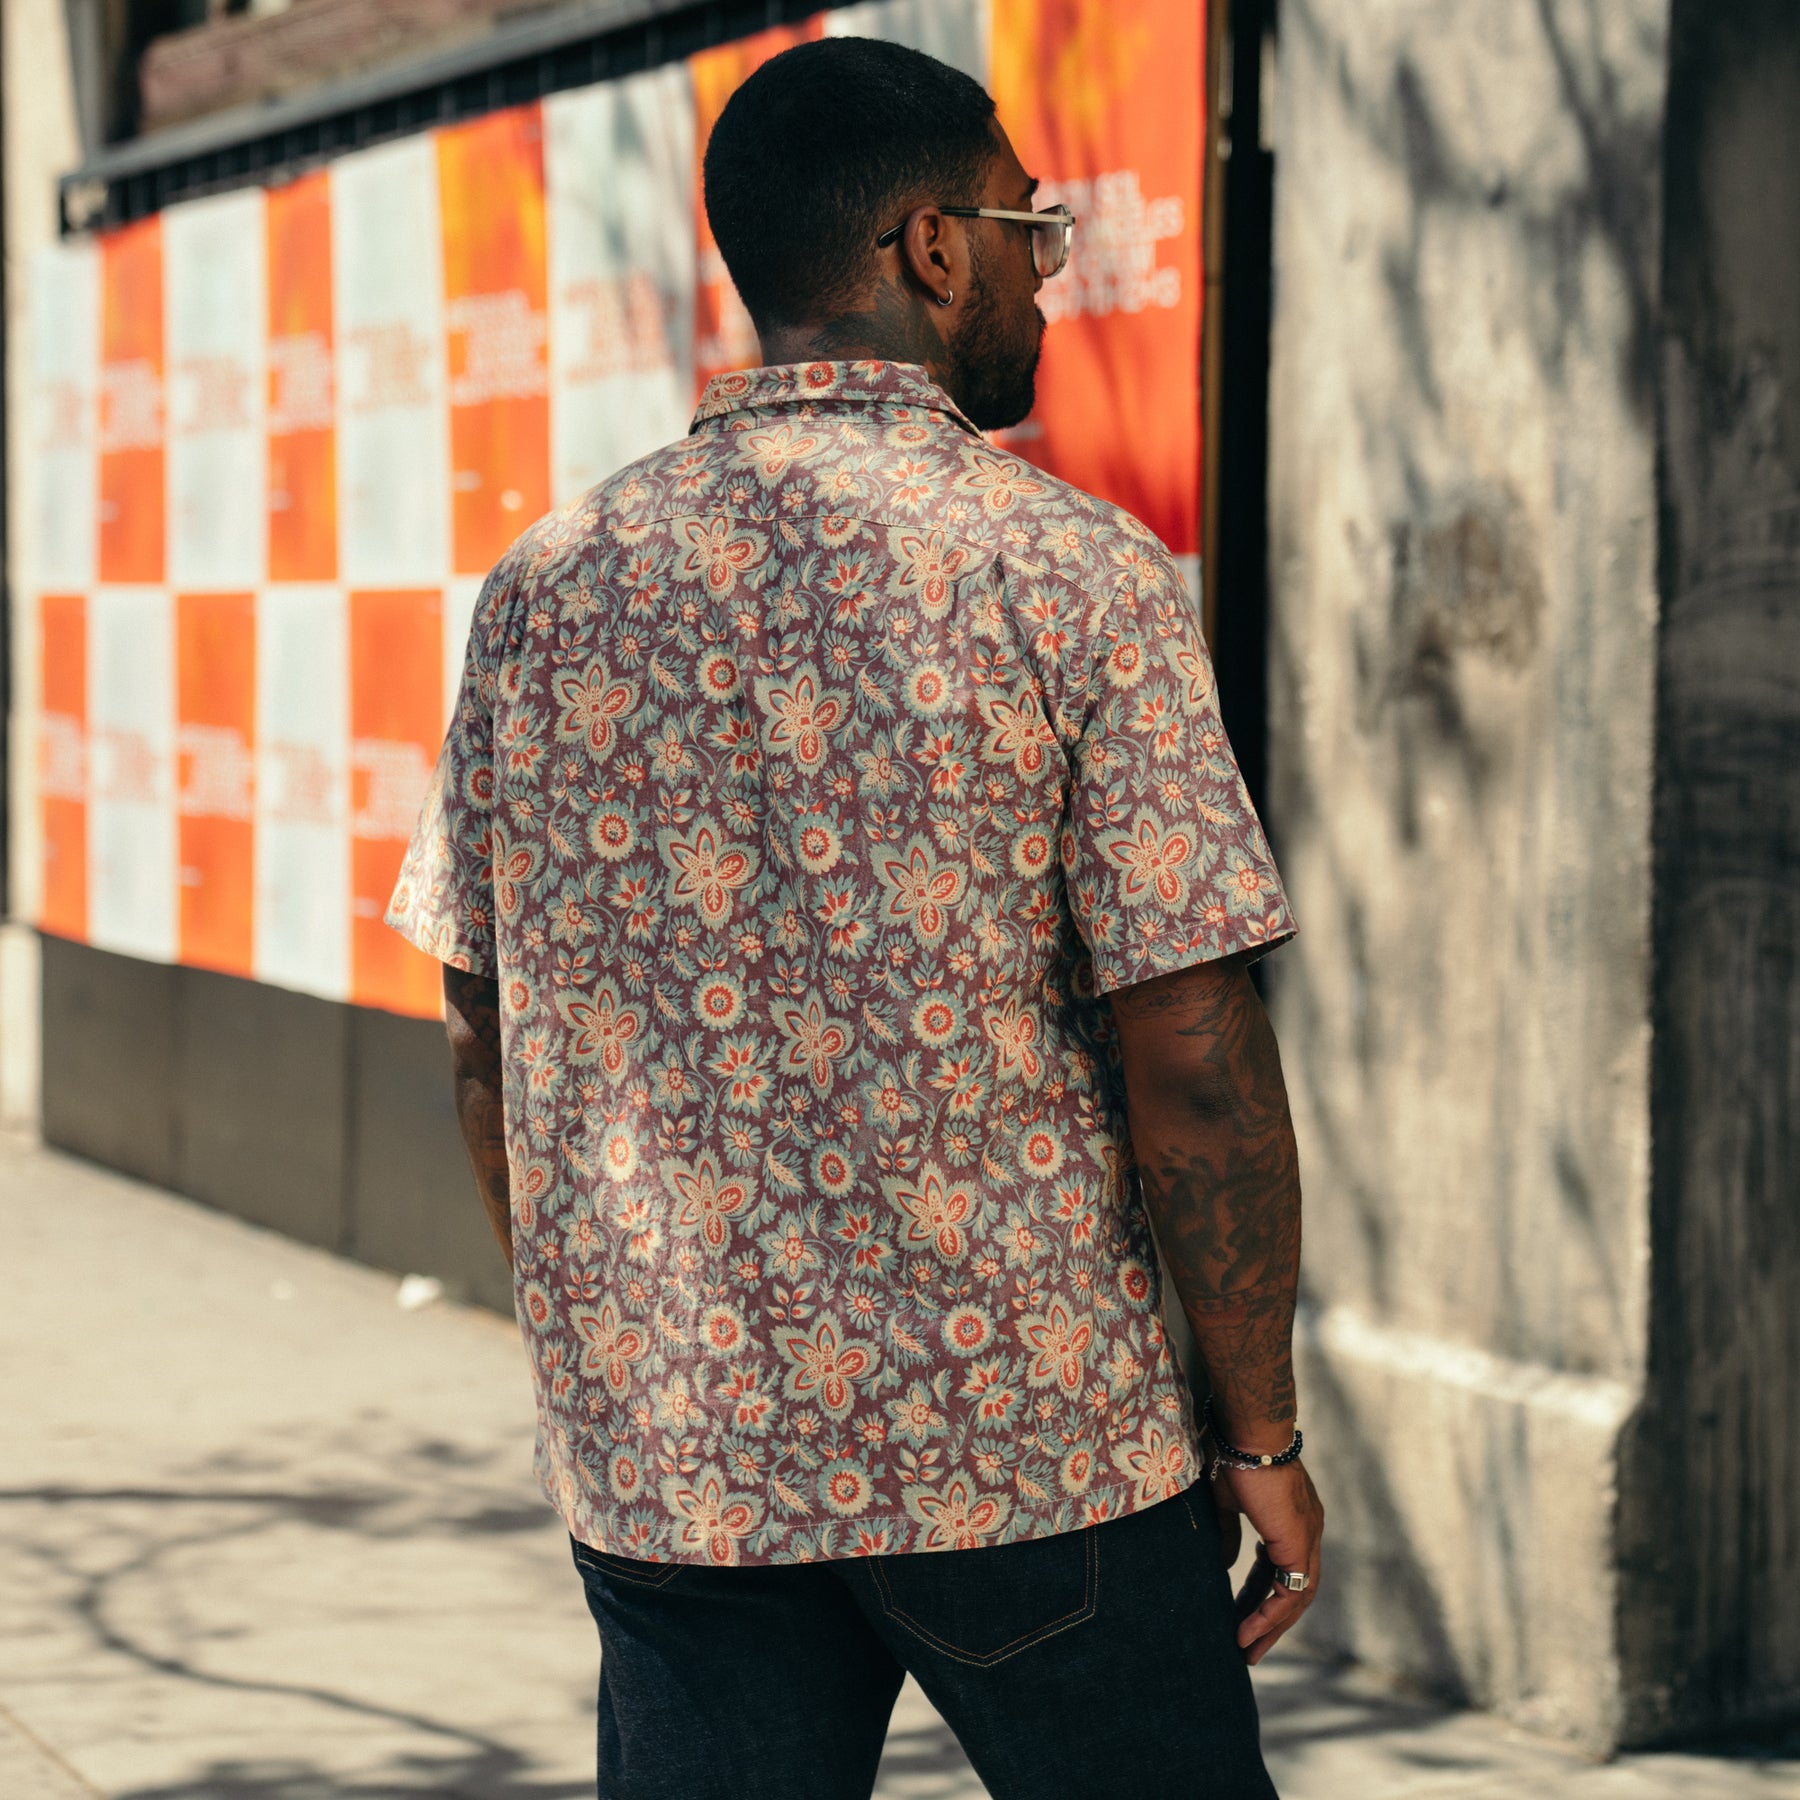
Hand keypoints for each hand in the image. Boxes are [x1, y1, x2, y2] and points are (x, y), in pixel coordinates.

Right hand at [1211, 1458, 1322, 1663]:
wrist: (1249, 1434)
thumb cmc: (1235, 1455)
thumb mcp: (1228, 1501)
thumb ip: (1230, 1533)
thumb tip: (1225, 1564)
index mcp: (1294, 1520)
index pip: (1282, 1568)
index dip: (1262, 1595)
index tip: (1241, 1615)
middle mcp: (1308, 1532)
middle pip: (1295, 1590)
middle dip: (1270, 1621)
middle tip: (1248, 1647)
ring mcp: (1307, 1539)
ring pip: (1296, 1598)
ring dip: (1270, 1627)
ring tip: (1245, 1650)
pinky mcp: (1298, 1545)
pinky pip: (1287, 1594)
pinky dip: (1267, 1617)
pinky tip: (1245, 1632)